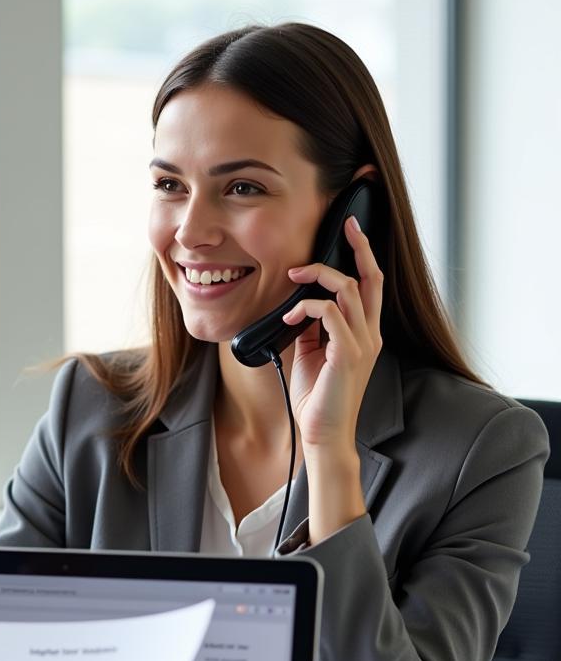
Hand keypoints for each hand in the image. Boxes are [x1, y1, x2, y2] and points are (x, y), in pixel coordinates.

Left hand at [281, 216, 382, 541]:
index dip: (363, 255)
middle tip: (345, 224)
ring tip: (293, 278)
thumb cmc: (316, 398)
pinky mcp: (348, 355)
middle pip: (371, 278)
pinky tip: (289, 317)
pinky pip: (330, 314)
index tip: (351, 230)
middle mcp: (369, 334)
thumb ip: (313, 329)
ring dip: (318, 277)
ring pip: (348, 289)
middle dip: (359, 247)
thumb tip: (300, 305)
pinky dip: (307, 307)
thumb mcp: (311, 354)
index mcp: (364, 333)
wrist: (323, 436)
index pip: (370, 285)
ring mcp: (362, 344)